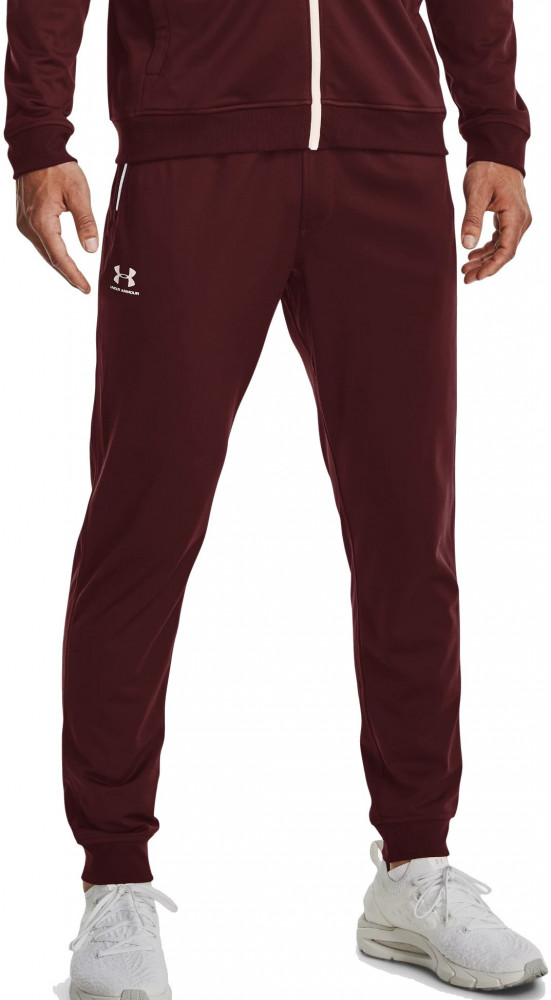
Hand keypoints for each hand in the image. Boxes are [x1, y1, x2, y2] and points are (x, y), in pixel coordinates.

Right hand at [16, 162, 97, 292]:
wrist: (35, 149)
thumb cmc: (58, 168)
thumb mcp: (78, 193)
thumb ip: (85, 222)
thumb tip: (91, 249)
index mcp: (42, 223)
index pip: (60, 258)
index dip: (74, 275)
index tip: (86, 288)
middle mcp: (29, 227)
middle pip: (50, 258)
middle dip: (67, 274)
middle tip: (83, 286)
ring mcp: (23, 223)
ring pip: (43, 251)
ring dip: (59, 263)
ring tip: (75, 275)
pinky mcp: (23, 218)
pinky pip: (39, 241)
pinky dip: (51, 251)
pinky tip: (61, 256)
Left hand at [461, 161, 531, 283]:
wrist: (496, 152)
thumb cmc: (487, 169)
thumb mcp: (476, 194)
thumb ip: (472, 220)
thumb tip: (467, 246)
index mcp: (515, 215)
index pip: (507, 250)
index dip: (492, 266)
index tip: (476, 276)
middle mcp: (521, 219)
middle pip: (505, 252)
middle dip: (485, 267)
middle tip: (466, 278)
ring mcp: (517, 219)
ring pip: (503, 247)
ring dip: (485, 259)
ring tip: (466, 268)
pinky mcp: (510, 217)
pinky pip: (501, 238)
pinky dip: (488, 248)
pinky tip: (473, 255)